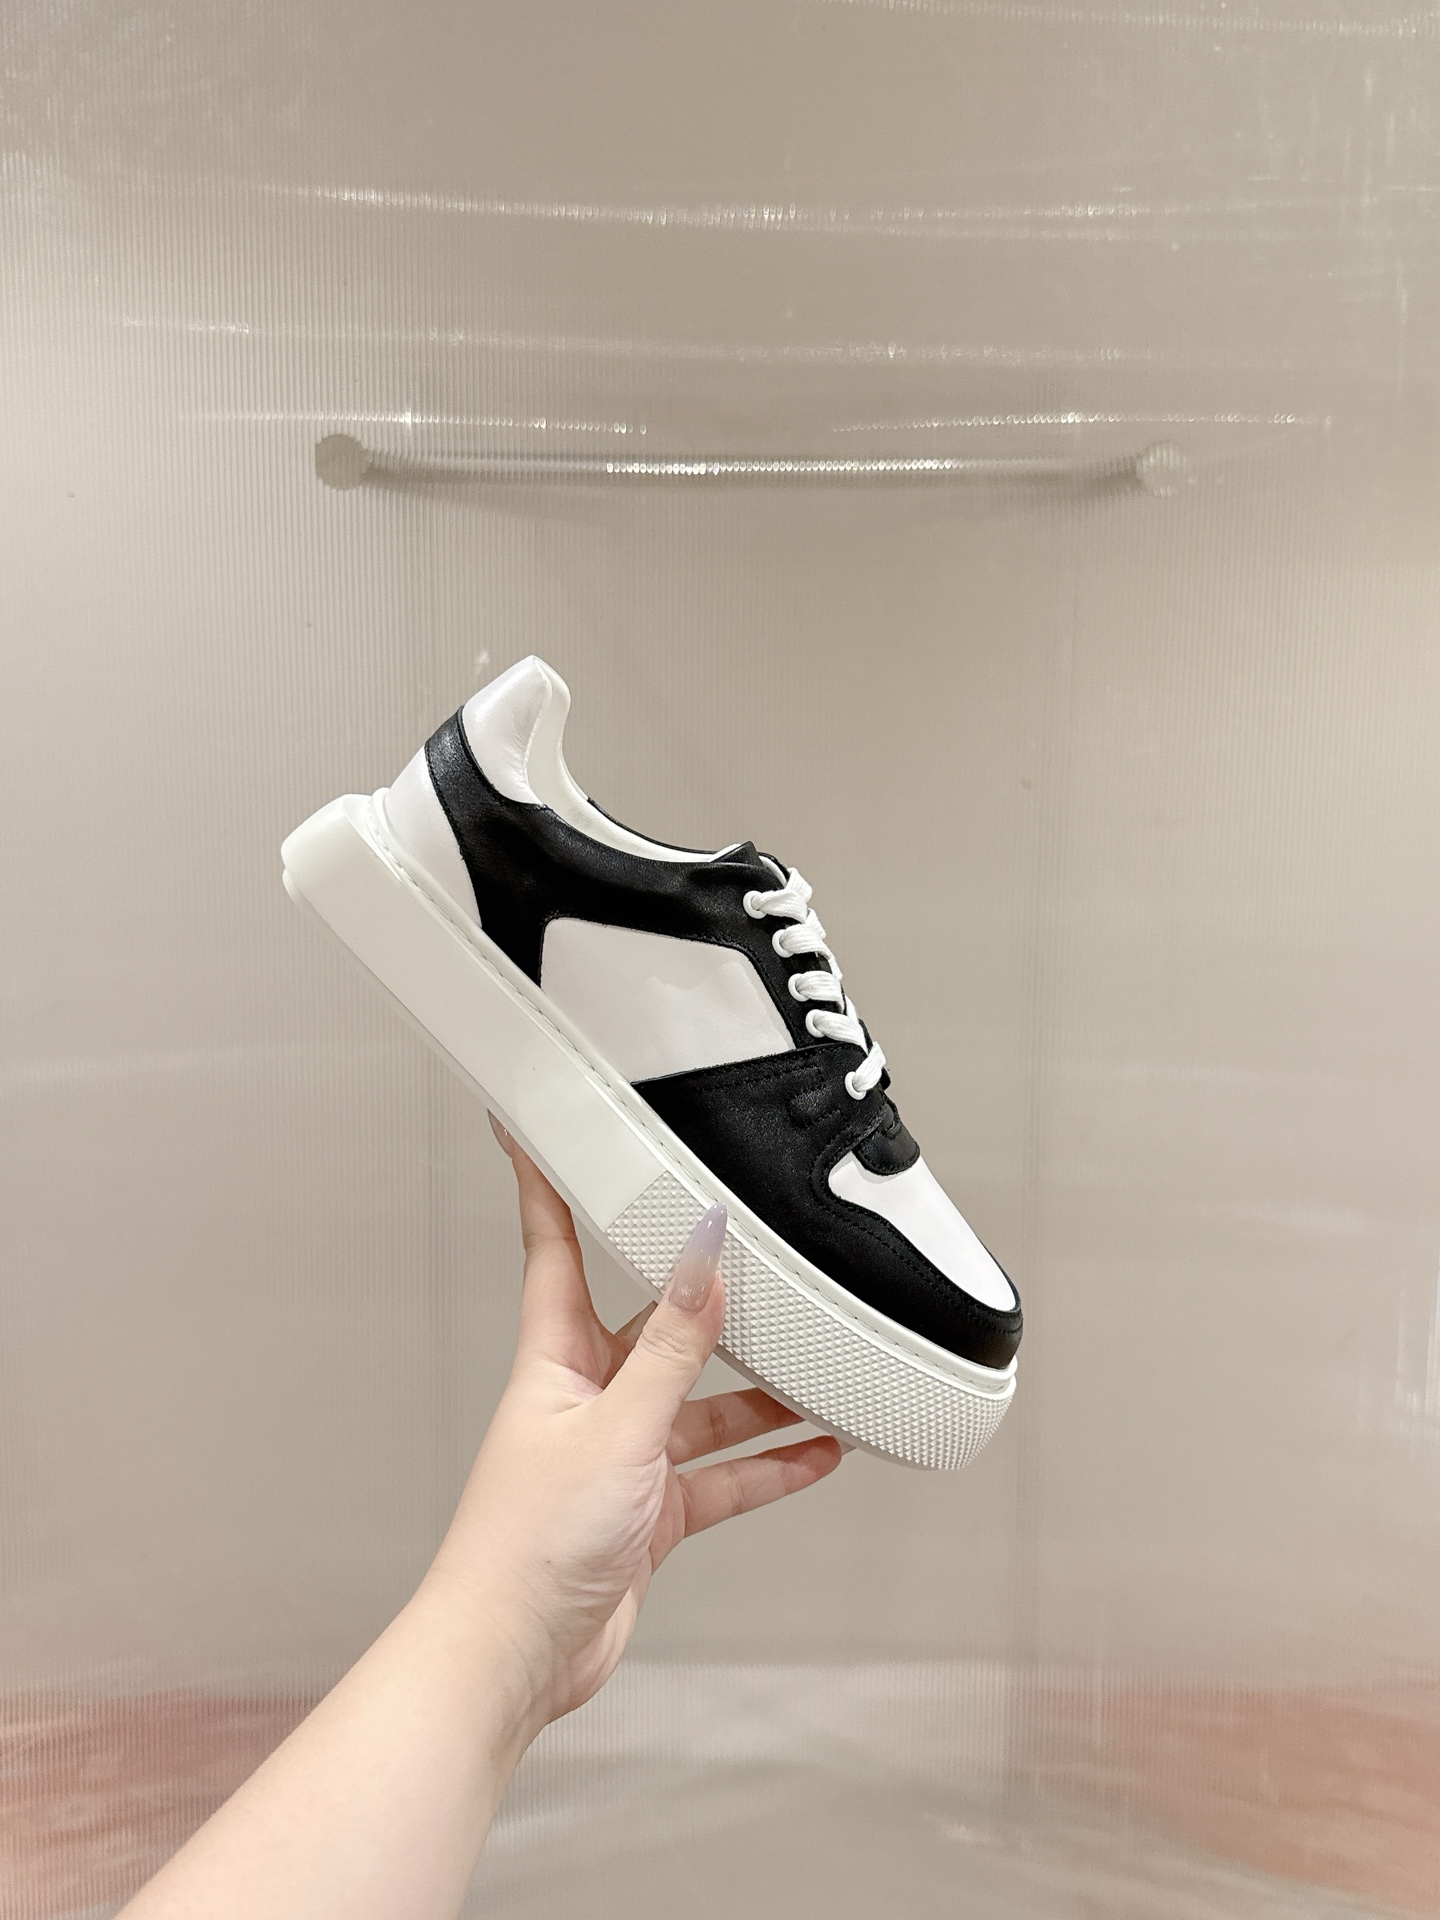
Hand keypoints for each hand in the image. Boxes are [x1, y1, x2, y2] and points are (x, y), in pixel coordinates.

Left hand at [421, 1117, 843, 1734]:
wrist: (512, 1659)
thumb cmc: (525, 1545)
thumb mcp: (616, 1430)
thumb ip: (671, 1347)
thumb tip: (704, 1256)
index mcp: (554, 1361)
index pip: (555, 1249)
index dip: (547, 1185)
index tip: (538, 1126)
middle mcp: (586, 1399)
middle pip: (656, 1329)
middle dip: (709, 1303)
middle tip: (763, 1259)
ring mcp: (619, 1457)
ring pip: (700, 1406)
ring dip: (759, 1397)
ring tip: (826, 1376)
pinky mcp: (646, 1514)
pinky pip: (718, 1476)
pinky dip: (766, 1467)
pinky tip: (817, 1454)